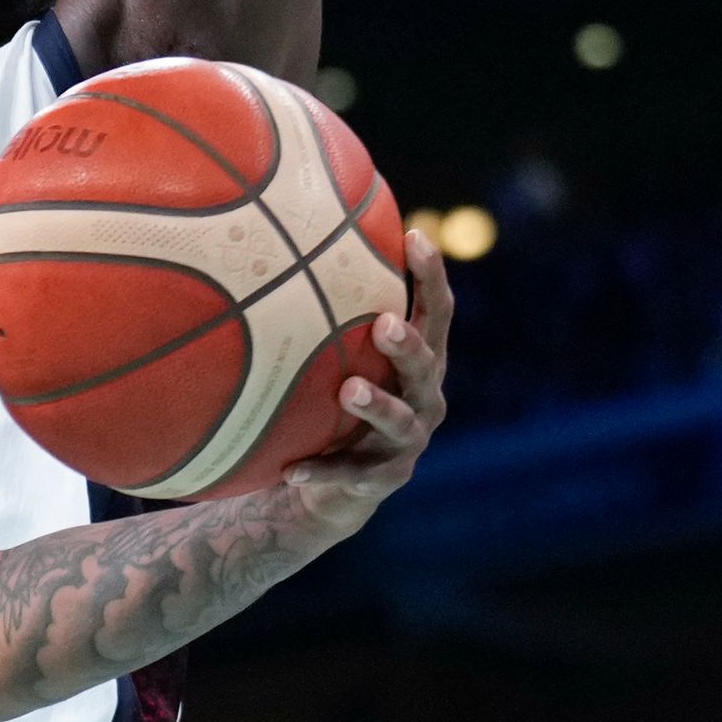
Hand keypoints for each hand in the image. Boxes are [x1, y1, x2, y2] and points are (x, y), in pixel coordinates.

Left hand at [277, 226, 448, 536]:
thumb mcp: (342, 356)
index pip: (435, 313)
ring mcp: (406, 442)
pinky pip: (349, 475)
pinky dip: (321, 471)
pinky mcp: (381, 481)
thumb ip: (330, 311)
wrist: (339, 486)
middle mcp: (423, 398)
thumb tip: (285, 236)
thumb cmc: (339, 399)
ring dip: (376, 404)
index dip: (431, 276)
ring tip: (349, 389)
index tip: (415, 235)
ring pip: (399, 422)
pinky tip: (289, 469)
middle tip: (383, 323)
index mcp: (421, 362)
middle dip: (408, 344)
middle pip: (425, 366)